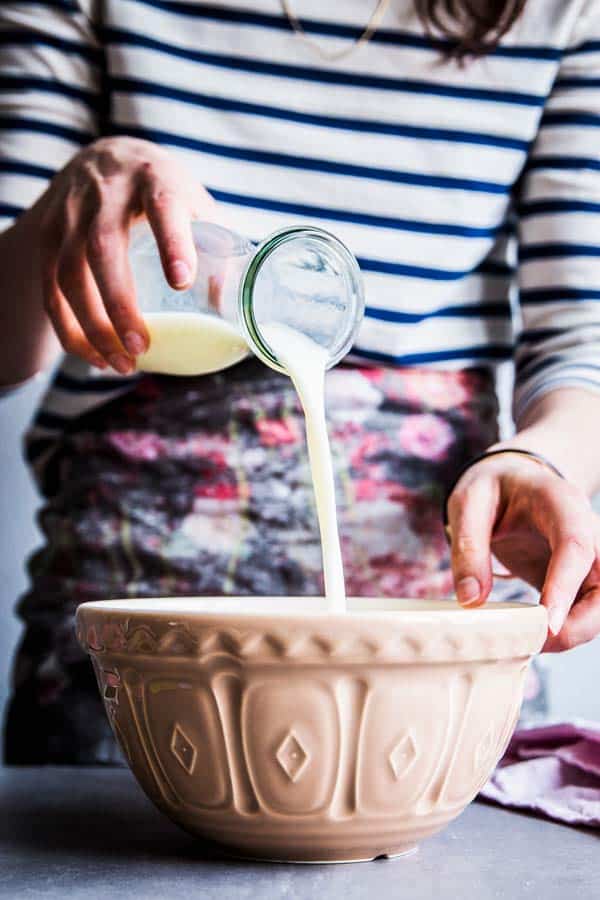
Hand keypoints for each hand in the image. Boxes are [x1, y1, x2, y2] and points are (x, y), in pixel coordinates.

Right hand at [36, 137, 214, 372]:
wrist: (107, 158)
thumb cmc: (165, 192)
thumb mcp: (197, 204)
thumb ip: (218, 248)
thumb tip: (227, 306)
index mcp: (155, 179)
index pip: (163, 206)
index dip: (172, 243)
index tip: (182, 280)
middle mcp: (107, 192)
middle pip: (103, 247)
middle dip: (119, 303)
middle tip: (141, 347)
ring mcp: (70, 215)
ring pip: (69, 274)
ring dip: (92, 327)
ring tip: (122, 364)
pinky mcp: (49, 239)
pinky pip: (51, 290)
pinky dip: (70, 330)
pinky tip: (95, 357)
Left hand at [446, 451, 599, 651]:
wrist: (511, 483)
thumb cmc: (492, 489)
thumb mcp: (468, 504)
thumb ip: (467, 548)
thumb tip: (470, 599)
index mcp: (560, 502)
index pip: (575, 545)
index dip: (565, 586)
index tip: (548, 623)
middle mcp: (587, 529)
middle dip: (581, 621)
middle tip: (537, 641)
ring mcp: (590, 556)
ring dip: (575, 631)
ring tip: (531, 642)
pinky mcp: (582, 578)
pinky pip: (588, 610)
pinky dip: (568, 630)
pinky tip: (536, 636)